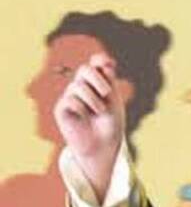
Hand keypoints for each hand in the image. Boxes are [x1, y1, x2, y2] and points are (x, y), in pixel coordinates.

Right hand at [54, 53, 125, 198]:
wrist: (102, 147)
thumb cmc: (110, 125)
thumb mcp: (114, 103)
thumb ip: (109, 83)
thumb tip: (105, 63)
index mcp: (97, 84)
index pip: (96, 64)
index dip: (100, 60)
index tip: (109, 64)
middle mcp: (83, 87)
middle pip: (84, 69)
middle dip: (97, 78)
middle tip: (106, 92)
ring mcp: (71, 96)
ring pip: (78, 86)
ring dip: (93, 99)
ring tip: (100, 112)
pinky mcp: (61, 108)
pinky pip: (70, 100)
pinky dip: (82, 107)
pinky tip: (86, 115)